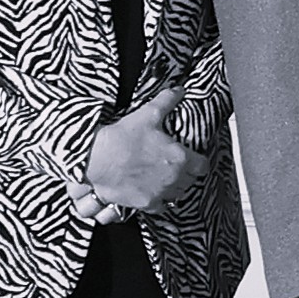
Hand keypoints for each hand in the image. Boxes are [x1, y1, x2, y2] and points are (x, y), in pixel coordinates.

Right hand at [82, 113, 201, 226]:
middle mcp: (173, 179)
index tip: (195, 159)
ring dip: (175, 189)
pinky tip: (154, 194)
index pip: (203, 166)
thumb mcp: (148, 115)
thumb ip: (167, 101)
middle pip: (190, 181)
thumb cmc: (122, 138)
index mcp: (180, 158)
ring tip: (166, 180)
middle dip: (186, 174)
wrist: (95, 159)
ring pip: (178, 196)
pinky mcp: (145, 204)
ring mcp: (159, 193)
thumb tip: (180, 90)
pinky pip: (161, 208)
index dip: (199, 161)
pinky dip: (160, 202)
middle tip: (177, 167)